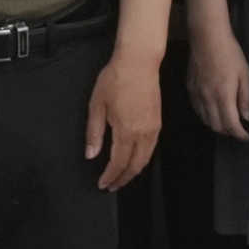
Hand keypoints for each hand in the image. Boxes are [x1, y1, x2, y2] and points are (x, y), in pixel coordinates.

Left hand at [84, 45, 163, 187]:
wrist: (138, 63)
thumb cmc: (115, 79)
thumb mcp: (97, 105)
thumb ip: (94, 133)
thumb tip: (91, 155)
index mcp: (126, 130)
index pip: (118, 163)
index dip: (110, 176)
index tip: (102, 184)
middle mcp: (143, 133)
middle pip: (134, 166)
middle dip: (123, 179)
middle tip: (111, 186)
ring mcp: (153, 129)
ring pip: (145, 160)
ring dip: (133, 172)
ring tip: (121, 177)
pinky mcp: (158, 123)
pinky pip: (151, 149)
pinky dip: (142, 160)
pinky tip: (134, 160)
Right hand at [183, 0, 248, 142]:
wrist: (207, 37)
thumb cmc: (229, 53)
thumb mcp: (245, 74)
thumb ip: (246, 98)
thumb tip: (247, 117)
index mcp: (223, 95)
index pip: (231, 124)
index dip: (240, 134)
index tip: (247, 136)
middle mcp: (207, 98)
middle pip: (216, 126)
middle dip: (229, 132)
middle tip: (239, 130)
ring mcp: (197, 93)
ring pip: (205, 120)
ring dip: (217, 125)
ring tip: (227, 122)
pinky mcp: (190, 88)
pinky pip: (197, 109)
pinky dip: (206, 115)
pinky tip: (213, 111)